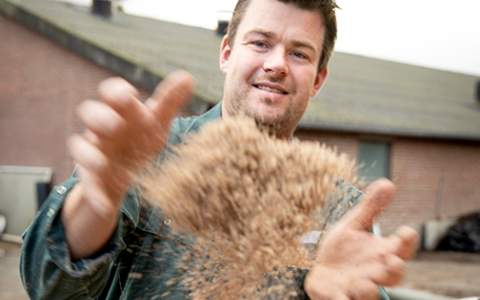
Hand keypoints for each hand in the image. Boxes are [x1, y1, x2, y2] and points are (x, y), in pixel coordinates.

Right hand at [68, 71, 193, 217]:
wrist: (126, 177)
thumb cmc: (141, 141)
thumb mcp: (157, 124)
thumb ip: (169, 102)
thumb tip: (188, 77)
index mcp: (120, 111)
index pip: (111, 93)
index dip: (116, 91)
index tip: (127, 95)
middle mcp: (102, 128)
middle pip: (89, 113)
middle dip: (100, 117)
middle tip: (116, 125)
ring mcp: (93, 152)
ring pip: (80, 145)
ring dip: (89, 154)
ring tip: (102, 164)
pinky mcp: (91, 178)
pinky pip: (87, 184)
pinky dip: (94, 194)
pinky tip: (105, 205)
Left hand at [304, 179, 417, 299]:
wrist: (321, 271)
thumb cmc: (343, 249)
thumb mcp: (354, 225)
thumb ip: (371, 207)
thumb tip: (388, 182)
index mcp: (382, 253)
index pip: (402, 248)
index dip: (407, 240)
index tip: (406, 231)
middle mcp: (375, 272)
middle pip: (394, 275)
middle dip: (395, 270)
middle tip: (392, 261)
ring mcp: (359, 287)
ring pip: (370, 293)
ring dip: (369, 289)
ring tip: (363, 283)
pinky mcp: (340, 297)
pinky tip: (341, 296)